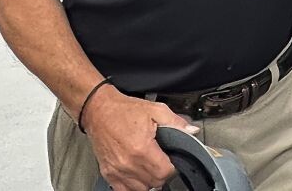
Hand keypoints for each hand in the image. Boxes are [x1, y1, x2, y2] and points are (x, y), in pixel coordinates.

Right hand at [81, 85, 198, 190]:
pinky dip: (134, 186)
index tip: (172, 161)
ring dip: (149, 181)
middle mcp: (128, 163)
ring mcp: (117, 170)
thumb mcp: (155, 110)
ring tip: (150, 167)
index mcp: (142, 148)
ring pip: (141, 189)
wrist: (99, 111)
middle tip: (162, 162)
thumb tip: (193, 131)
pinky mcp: (108, 174)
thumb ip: (176, 122)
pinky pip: (124, 190)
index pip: (165, 172)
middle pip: (155, 182)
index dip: (173, 167)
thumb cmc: (124, 111)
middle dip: (163, 174)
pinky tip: (138, 175)